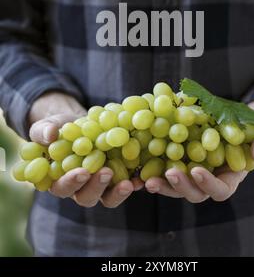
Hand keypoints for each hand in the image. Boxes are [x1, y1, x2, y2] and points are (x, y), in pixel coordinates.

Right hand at [29, 91, 142, 207]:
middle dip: (97, 186)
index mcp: (58, 180)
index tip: (82, 171)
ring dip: (118, 192)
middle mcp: (80, 188)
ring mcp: (100, 185)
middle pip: (86, 197)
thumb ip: (42, 131)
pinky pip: (126, 186)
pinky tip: (143, 177)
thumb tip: (49, 134)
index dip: (71, 182)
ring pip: (108, 197)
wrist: (81, 123)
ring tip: (128, 183)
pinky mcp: (118, 178)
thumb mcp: (48, 126)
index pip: (62, 187)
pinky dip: (135, 183)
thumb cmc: (60, 128)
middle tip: (106, 172)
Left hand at [145, 99, 253, 202]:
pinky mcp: (178, 161)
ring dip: (163, 184)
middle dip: (181, 186)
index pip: (219, 190)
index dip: (208, 184)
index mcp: (228, 177)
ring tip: (149, 179)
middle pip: (194, 193)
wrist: (237, 121)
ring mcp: (191, 172)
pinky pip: (164, 171)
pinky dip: (152, 171)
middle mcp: (208, 180)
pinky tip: (139, 168)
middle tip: (170, 173)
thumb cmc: (251, 131)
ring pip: (176, 187)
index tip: (197, 170)